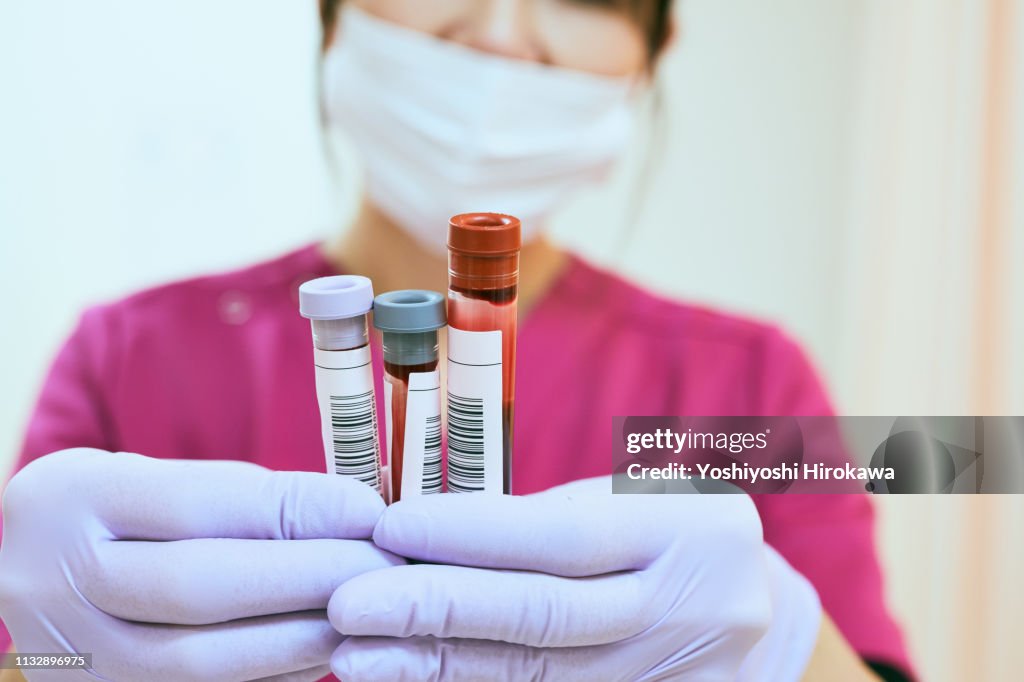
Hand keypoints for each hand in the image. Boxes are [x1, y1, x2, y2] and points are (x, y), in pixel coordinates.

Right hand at [0, 449, 400, 680]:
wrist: (32, 573)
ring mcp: (74, 657)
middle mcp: (57, 583)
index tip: (366, 510)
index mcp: (73, 500)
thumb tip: (352, 515)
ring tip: (366, 613)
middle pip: (200, 586)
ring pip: (200, 663)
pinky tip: (323, 652)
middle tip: (383, 565)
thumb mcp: (154, 477)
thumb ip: (240, 496)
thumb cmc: (117, 514)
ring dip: (300, 638)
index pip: (198, 505)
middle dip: (309, 576)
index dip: (294, 510)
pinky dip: (274, 677)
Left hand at [328, 478, 820, 680]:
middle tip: (348, 604)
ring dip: (439, 668)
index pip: (563, 537)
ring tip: (359, 657)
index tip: (390, 527)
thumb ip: (544, 520)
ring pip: (538, 677)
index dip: (470, 533)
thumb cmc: (668, 533)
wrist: (753, 612)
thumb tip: (427, 539)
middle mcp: (684, 610)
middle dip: (437, 610)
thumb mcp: (630, 500)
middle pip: (545, 617)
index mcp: (684, 531)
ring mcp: (669, 675)